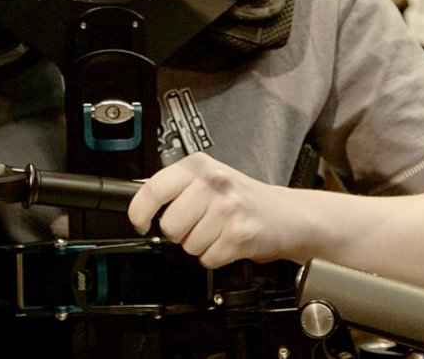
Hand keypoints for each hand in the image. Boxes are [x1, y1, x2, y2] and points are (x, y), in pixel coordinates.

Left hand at [128, 152, 302, 267]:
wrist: (286, 214)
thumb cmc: (244, 197)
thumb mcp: (208, 178)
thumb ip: (174, 184)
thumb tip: (137, 193)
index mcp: (200, 165)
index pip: (154, 188)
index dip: (140, 211)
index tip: (141, 222)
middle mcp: (213, 182)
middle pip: (170, 224)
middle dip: (180, 232)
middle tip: (198, 223)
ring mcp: (227, 208)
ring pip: (188, 244)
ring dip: (200, 244)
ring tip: (218, 230)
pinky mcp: (239, 234)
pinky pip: (207, 258)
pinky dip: (216, 256)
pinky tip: (229, 240)